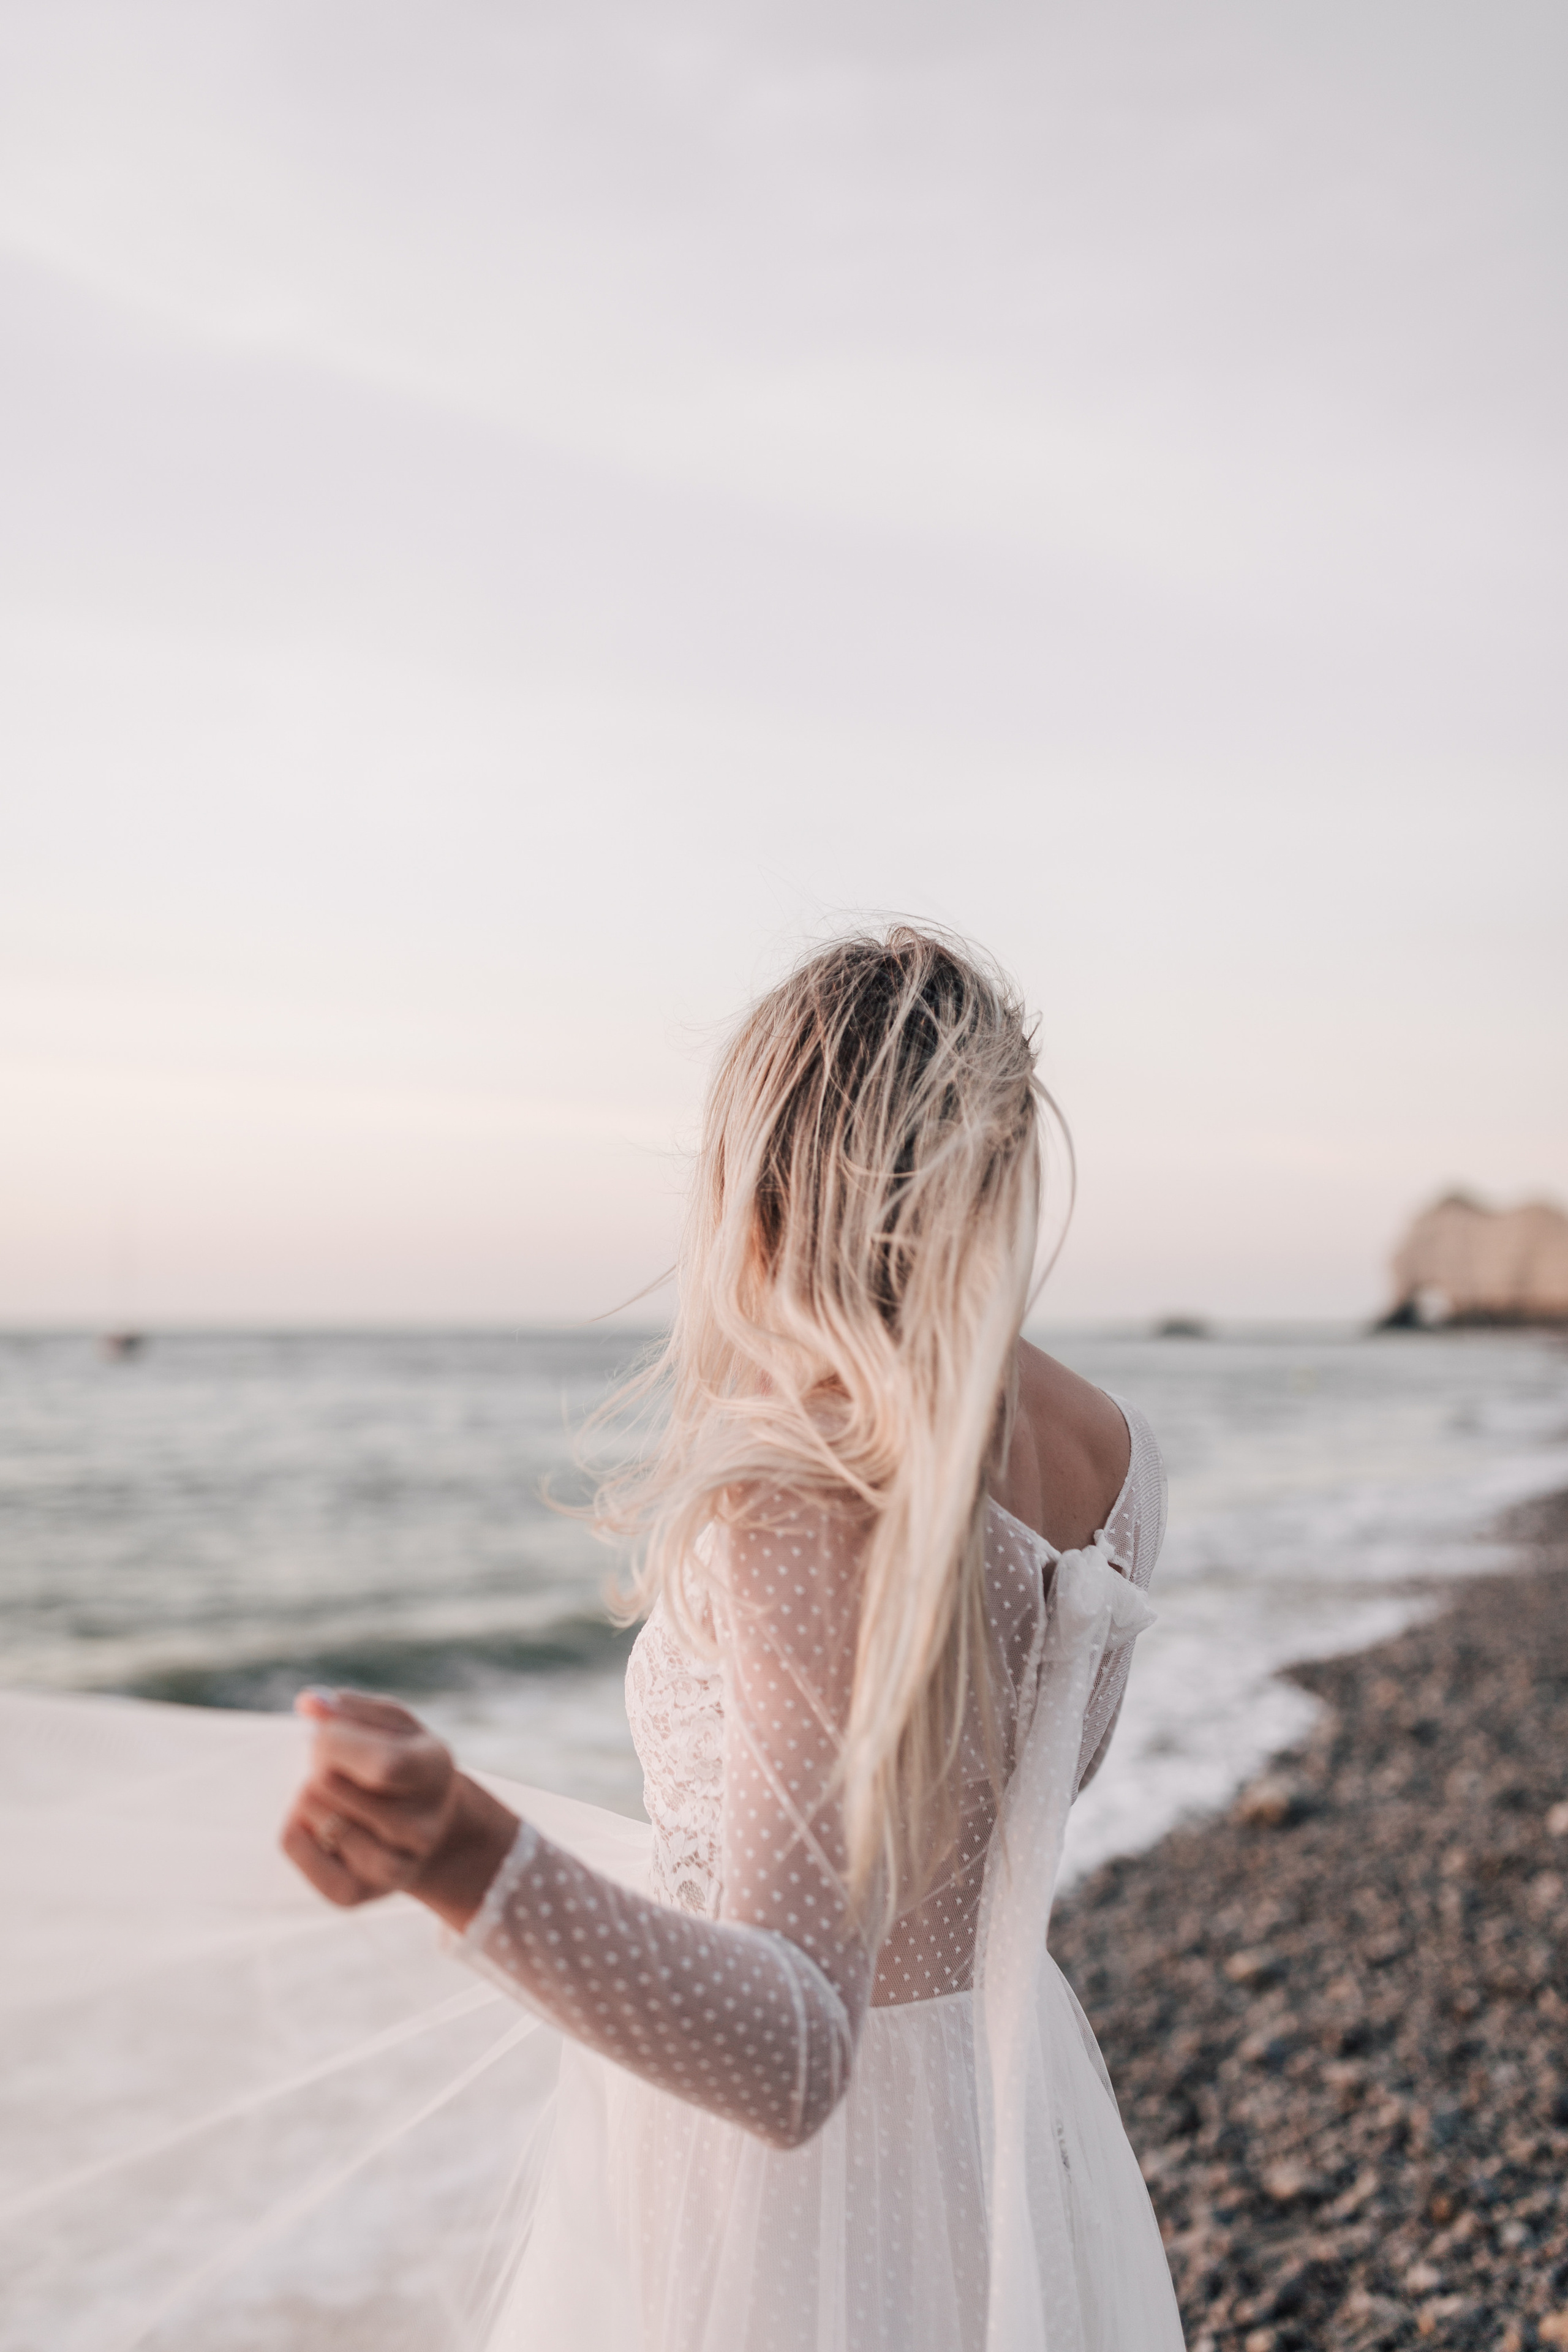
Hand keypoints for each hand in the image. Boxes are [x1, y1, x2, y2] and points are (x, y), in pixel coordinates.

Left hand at [280, 1688, 519, 1931]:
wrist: (422, 1829)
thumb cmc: (401, 1761)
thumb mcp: (390, 1725)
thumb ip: (351, 1709)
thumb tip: (309, 1703)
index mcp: (436, 1772)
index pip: (385, 1766)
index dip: (341, 1743)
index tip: (329, 1733)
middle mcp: (422, 1829)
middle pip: (334, 1787)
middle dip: (318, 1764)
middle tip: (334, 1766)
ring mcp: (392, 1868)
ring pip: (315, 1817)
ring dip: (306, 1795)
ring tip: (329, 1794)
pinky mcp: (354, 1895)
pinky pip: (295, 1847)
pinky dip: (292, 1827)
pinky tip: (312, 1821)